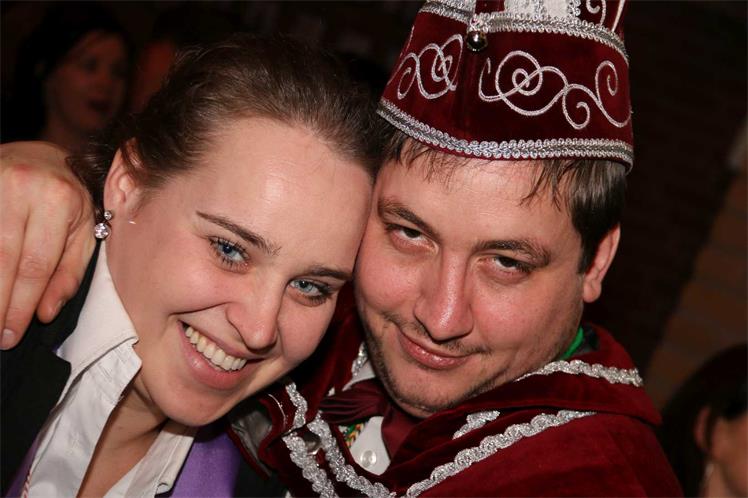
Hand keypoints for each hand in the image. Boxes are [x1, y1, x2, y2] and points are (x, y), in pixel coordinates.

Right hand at [0, 141, 94, 348]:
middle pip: (2, 260)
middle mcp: (21, 188)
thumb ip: (69, 272)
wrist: (39, 155)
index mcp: (58, 200)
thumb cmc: (66, 199)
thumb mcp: (83, 230)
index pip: (36, 264)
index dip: (21, 304)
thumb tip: (46, 312)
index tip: (12, 334)